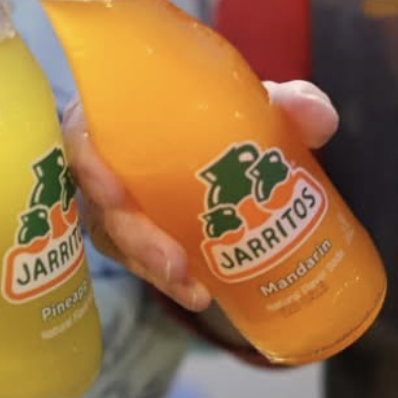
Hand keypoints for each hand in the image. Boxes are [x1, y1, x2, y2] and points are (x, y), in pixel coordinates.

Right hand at [62, 80, 339, 310]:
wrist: (234, 143)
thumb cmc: (227, 113)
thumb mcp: (256, 103)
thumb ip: (290, 104)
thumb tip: (317, 120)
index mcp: (117, 112)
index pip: (80, 134)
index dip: (86, 164)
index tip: (115, 191)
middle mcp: (107, 157)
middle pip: (96, 200)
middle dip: (131, 236)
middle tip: (173, 261)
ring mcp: (117, 200)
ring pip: (114, 237)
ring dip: (148, 264)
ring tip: (192, 287)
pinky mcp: (136, 232)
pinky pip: (139, 258)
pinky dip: (168, 278)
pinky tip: (201, 294)